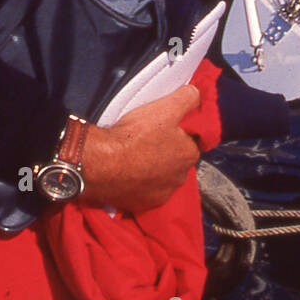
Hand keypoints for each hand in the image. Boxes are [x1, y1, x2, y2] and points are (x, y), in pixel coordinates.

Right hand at [80, 85, 201, 213]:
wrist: (103, 164)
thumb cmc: (135, 136)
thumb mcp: (165, 108)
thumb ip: (186, 98)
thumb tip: (196, 94)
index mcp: (189, 155)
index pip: (191, 140)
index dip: (179, 130)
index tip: (164, 125)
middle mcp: (180, 178)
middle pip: (176, 159)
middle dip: (166, 149)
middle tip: (147, 137)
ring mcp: (161, 194)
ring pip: (161, 176)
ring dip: (153, 167)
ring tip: (135, 153)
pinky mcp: (142, 204)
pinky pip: (145, 190)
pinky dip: (139, 181)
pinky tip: (128, 170)